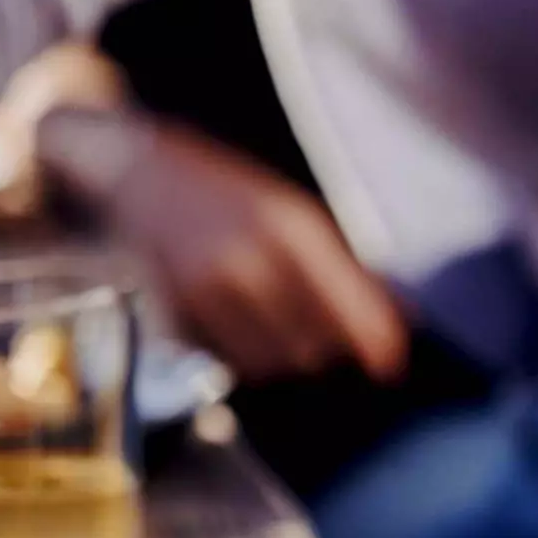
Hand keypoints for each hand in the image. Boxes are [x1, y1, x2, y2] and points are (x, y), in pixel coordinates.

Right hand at [38, 109, 405, 381]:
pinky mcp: (172, 313)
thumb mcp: (288, 211)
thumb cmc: (221, 193)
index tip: (390, 363)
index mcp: (288, 227)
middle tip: (313, 332)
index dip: (374, 338)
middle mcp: (248, 261)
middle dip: (319, 349)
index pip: (345, 302)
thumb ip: (343, 263)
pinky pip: (219, 358)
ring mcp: (205, 291)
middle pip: (309, 347)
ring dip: (274, 357)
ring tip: (265, 324)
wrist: (133, 174)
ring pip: (264, 363)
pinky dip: (231, 352)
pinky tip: (226, 320)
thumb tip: (403, 315)